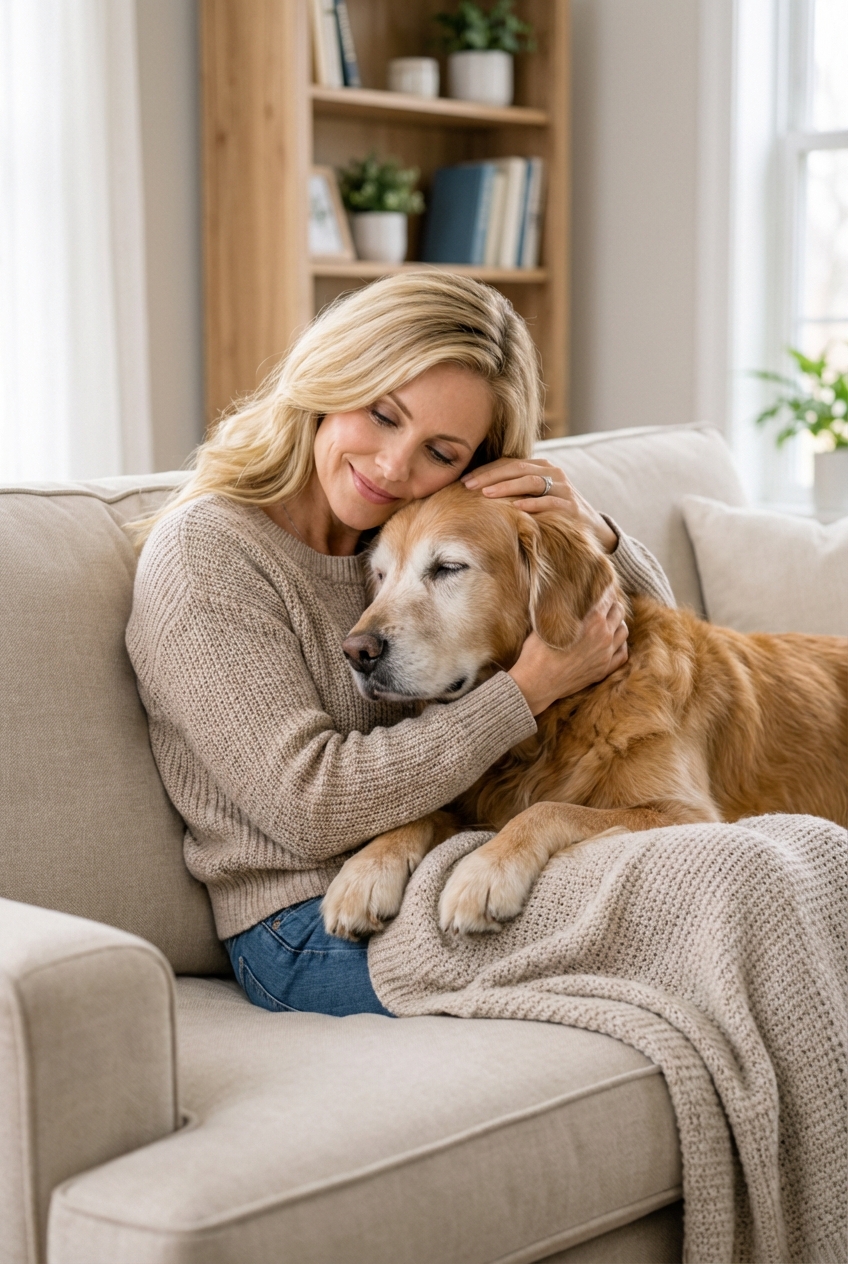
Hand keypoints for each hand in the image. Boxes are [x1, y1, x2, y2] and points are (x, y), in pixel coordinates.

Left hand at [463, 457, 617, 552]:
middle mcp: (553, 473)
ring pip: (531, 482)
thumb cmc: (553, 513)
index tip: (464, 480)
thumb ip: (513, 491)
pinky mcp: (571, 506)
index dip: (486, 470)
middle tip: (468, 486)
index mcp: (541, 467)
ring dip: (506, 487)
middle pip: (517, 468)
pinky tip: (515, 508)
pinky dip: (532, 504)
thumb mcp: (534, 498)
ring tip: (486, 495)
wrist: (591, 529)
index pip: (509, 463)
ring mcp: (563, 488)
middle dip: (490, 476)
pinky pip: (550, 502)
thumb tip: (475, 494)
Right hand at [507, 587, 627, 714]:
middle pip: (619, 611)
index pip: (608, 596)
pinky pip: (622, 653)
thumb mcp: (548, 622)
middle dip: (612, 604)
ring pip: (624, 632)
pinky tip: (612, 642)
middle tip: (603, 602)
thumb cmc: (537, 651)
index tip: (602, 584)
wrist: (536, 684)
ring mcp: (606, 655)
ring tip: (609, 621)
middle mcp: (604, 636)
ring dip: (618, 623)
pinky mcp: (603, 670)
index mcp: (592, 620)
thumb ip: (564, 607)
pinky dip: (620, 644)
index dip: (605, 588)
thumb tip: (568, 592)